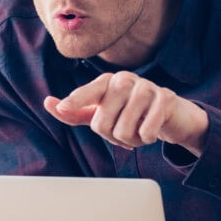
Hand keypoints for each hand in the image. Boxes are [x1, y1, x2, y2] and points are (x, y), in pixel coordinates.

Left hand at [44, 72, 209, 153]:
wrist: (170, 114)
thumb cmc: (131, 113)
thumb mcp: (102, 112)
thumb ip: (76, 112)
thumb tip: (49, 103)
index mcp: (106, 81)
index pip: (87, 93)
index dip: (74, 102)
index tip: (61, 107)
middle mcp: (124, 80)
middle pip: (102, 123)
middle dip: (111, 136)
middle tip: (124, 129)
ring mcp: (146, 87)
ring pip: (124, 131)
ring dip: (131, 140)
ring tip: (138, 129)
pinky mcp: (165, 98)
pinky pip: (147, 131)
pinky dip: (147, 139)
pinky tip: (152, 130)